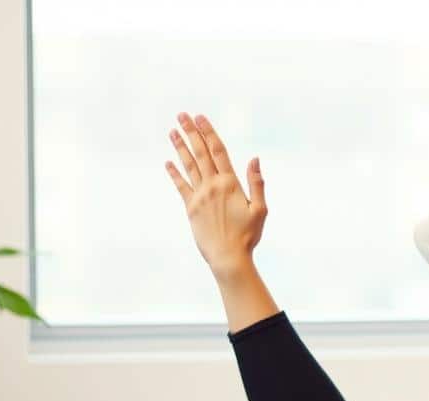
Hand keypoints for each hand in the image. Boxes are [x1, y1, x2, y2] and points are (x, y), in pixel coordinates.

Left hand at [164, 112, 267, 278]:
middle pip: (200, 153)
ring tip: (172, 131)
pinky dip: (174, 173)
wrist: (228, 257)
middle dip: (191, 132)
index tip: (200, 118)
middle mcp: (213, 186)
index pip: (218, 151)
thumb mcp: (260, 209)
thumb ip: (256, 183)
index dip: (208, 133)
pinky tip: (168, 162)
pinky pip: (180, 186)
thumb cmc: (248, 236)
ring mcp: (199, 196)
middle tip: (182, 115)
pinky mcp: (190, 209)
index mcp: (230, 184)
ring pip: (188, 166)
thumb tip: (254, 159)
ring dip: (180, 147)